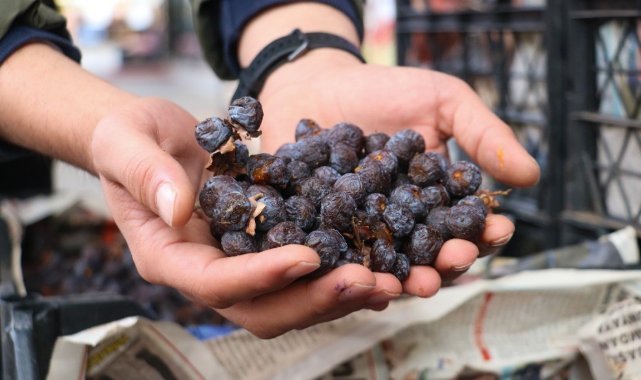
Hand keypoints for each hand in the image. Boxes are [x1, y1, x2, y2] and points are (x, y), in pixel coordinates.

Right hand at [91, 97, 400, 337]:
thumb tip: (179, 208)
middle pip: (262, 309)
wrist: (154, 136)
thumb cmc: (130, 137)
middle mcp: (207, 271)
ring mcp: (238, 265)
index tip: (307, 256)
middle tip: (368, 281)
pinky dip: (340, 271)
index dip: (262, 276)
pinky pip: (304, 273)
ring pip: (290, 301)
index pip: (215, 282)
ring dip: (339, 295)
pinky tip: (381, 262)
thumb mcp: (124, 141)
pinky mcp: (265, 248)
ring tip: (389, 280)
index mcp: (168, 256)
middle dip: (314, 300)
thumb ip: (145, 173)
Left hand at [257, 52, 540, 289]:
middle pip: (431, 255)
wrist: (318, 84)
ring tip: (416, 282)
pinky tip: (358, 278)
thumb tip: (531, 176)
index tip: (498, 230)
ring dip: (406, 279)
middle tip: (456, 260)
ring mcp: (363, 234)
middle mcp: (404, 226)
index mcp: (438, 201)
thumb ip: (484, 136)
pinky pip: (337, 259)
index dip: (486, 232)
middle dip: (448, 262)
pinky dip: (348, 270)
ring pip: (388, 266)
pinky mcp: (323, 237)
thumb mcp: (444, 102)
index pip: (468, 225)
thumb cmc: (387, 91)